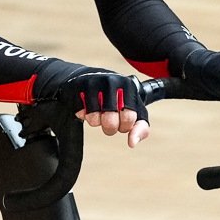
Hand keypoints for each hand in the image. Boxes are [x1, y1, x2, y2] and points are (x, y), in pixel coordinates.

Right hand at [34, 66, 151, 147]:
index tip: (123, 122)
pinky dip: (84, 115)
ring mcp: (94, 84)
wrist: (90, 77)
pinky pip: (81, 114)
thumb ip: (140, 127)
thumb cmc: (115, 97)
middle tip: (109, 120)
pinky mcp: (78, 89)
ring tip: (98, 111)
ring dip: (96, 121)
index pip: (129, 117)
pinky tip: (88, 105)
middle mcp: (112, 82)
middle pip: (111, 122)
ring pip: (95, 121)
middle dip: (110, 128)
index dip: (125, 126)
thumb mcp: (134, 109)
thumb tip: (132, 142)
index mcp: (128, 87)